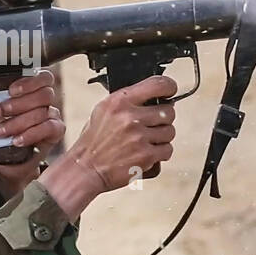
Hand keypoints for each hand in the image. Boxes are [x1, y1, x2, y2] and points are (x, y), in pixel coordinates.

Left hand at [0, 70, 64, 196]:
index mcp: (26, 89)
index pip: (42, 76)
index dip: (30, 81)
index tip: (11, 91)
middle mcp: (41, 100)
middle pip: (44, 93)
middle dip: (20, 104)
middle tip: (2, 113)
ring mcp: (50, 116)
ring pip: (44, 111)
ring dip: (19, 122)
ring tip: (1, 132)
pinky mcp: (54, 133)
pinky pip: (50, 128)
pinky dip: (32, 134)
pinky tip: (17, 141)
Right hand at [62, 75, 176, 191]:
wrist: (85, 170)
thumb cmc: (94, 142)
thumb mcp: (103, 112)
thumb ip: (127, 101)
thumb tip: (155, 96)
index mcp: (119, 101)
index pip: (157, 84)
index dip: (169, 87)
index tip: (170, 92)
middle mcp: (129, 117)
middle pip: (168, 111)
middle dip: (163, 119)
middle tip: (151, 126)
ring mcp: (138, 136)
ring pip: (170, 131)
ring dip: (162, 138)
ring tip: (145, 142)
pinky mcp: (145, 155)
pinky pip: (167, 150)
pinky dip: (160, 154)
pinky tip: (146, 154)